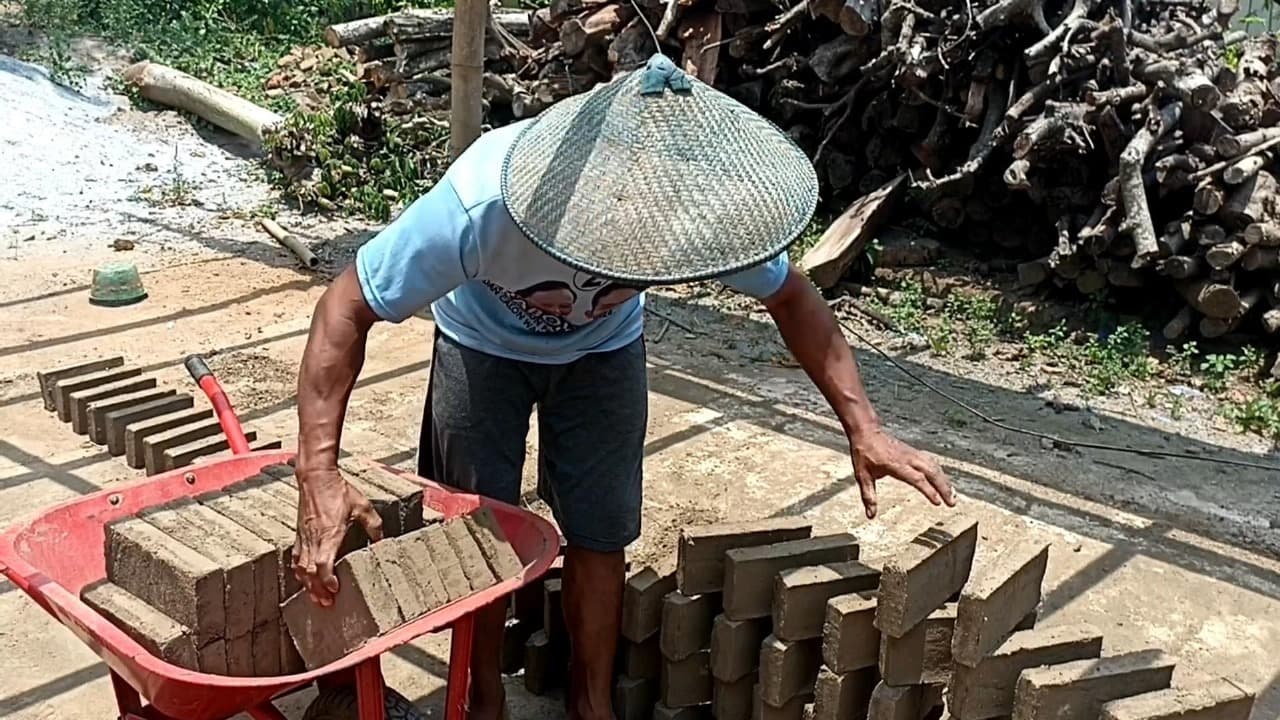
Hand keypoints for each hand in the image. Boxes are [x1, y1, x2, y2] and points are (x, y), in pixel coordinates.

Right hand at [292, 466, 382, 606]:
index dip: (327, 580)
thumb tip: (382, 541)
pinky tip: (305, 579)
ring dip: (308, 585)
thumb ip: (374, 525)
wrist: (316, 478)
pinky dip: (300, 572)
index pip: (324, 564)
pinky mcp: (299, 535)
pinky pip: (296, 559)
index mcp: (329, 534)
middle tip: (327, 604)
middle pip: (310, 573)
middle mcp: (314, 539)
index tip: (335, 590)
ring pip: (301, 568)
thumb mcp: (362, 506)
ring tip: (316, 597)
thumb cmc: (339, 491)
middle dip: (317, 590)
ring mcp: (304, 538)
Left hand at [849, 427, 953, 518]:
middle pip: (932, 472)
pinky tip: (945, 482)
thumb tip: (871, 516)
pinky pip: (932, 462)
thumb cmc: (864, 453)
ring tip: (953, 496)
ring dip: (945, 481)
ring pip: (935, 466)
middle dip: (944, 488)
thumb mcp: (862, 476)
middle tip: (952, 503)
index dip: (928, 490)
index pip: (916, 478)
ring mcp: (913, 454)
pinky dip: (941, 473)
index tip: (937, 502)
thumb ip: (868, 496)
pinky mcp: (914, 452)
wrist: (867, 431)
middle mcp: (908, 458)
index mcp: (896, 464)